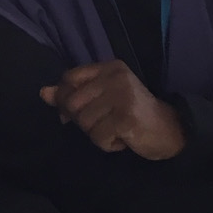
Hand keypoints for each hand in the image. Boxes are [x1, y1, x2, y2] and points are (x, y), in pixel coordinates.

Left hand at [40, 61, 185, 159]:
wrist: (170, 130)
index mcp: (109, 68)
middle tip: (102, 125)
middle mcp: (116, 78)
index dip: (64, 99)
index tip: (72, 114)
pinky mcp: (126, 118)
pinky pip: (98, 137)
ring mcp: (122, 97)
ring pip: (85, 123)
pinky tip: (123, 139)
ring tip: (116, 130)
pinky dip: (108, 144)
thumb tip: (43, 93)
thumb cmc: (132, 114)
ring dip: (97, 134)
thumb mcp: (102, 99)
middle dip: (82, 121)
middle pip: (73, 103)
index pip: (69, 78)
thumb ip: (73, 94)